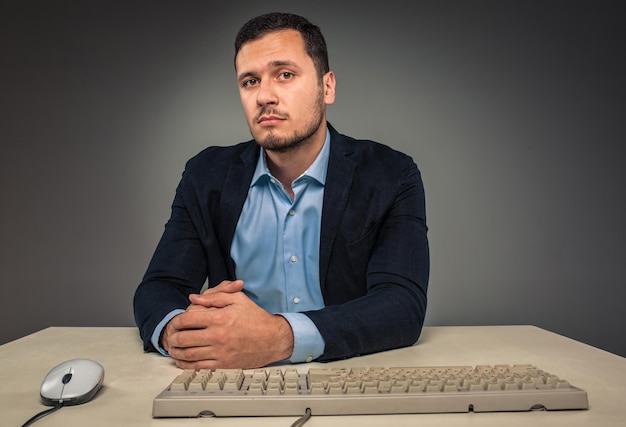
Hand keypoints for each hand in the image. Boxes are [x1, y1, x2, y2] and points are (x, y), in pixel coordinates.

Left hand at [161, 280, 293, 369]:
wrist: (273, 338)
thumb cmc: (256, 318)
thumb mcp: (237, 299)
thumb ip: (214, 296)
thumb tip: (194, 298)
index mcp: (219, 318)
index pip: (187, 320)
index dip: (176, 321)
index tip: (175, 322)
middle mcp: (218, 336)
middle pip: (184, 338)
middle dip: (173, 337)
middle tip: (171, 336)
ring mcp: (220, 352)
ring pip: (188, 354)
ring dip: (177, 352)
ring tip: (174, 348)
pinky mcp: (224, 365)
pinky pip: (199, 367)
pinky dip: (186, 366)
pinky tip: (182, 362)